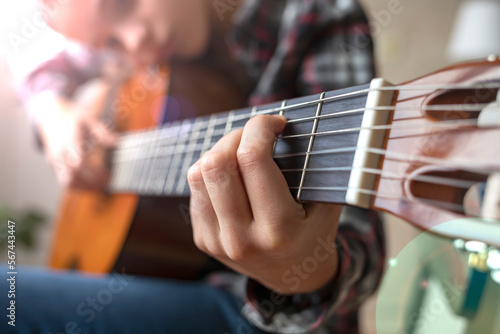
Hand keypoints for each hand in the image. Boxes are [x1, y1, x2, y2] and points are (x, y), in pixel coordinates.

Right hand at [35, 86, 117, 190]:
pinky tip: (89, 185)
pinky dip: (76, 186)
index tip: (107, 176)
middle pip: (74, 175)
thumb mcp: (88, 119)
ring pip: (67, 181)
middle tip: (106, 183)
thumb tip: (117, 142)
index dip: (93, 172)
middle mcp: (60, 152)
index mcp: (69, 141)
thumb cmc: (73, 117)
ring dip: (84, 187)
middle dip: (90, 182)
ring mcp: (55, 159)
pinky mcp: (53, 164)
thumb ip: (102, 132)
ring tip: (99, 187)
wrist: (49, 115)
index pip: (80, 163)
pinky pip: (63, 180)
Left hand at [187, 115, 341, 293]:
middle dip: (236, 136)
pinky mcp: (203, 240)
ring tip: (241, 153)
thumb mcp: (326, 201)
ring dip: (220, 152)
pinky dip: (212, 173)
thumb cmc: (314, 231)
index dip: (260, 127)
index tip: (275, 123)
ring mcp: (217, 242)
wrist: (295, 277)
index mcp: (279, 229)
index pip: (252, 159)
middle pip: (217, 163)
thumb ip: (313, 166)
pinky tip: (233, 177)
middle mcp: (242, 239)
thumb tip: (287, 122)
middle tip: (255, 136)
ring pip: (198, 173)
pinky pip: (195, 189)